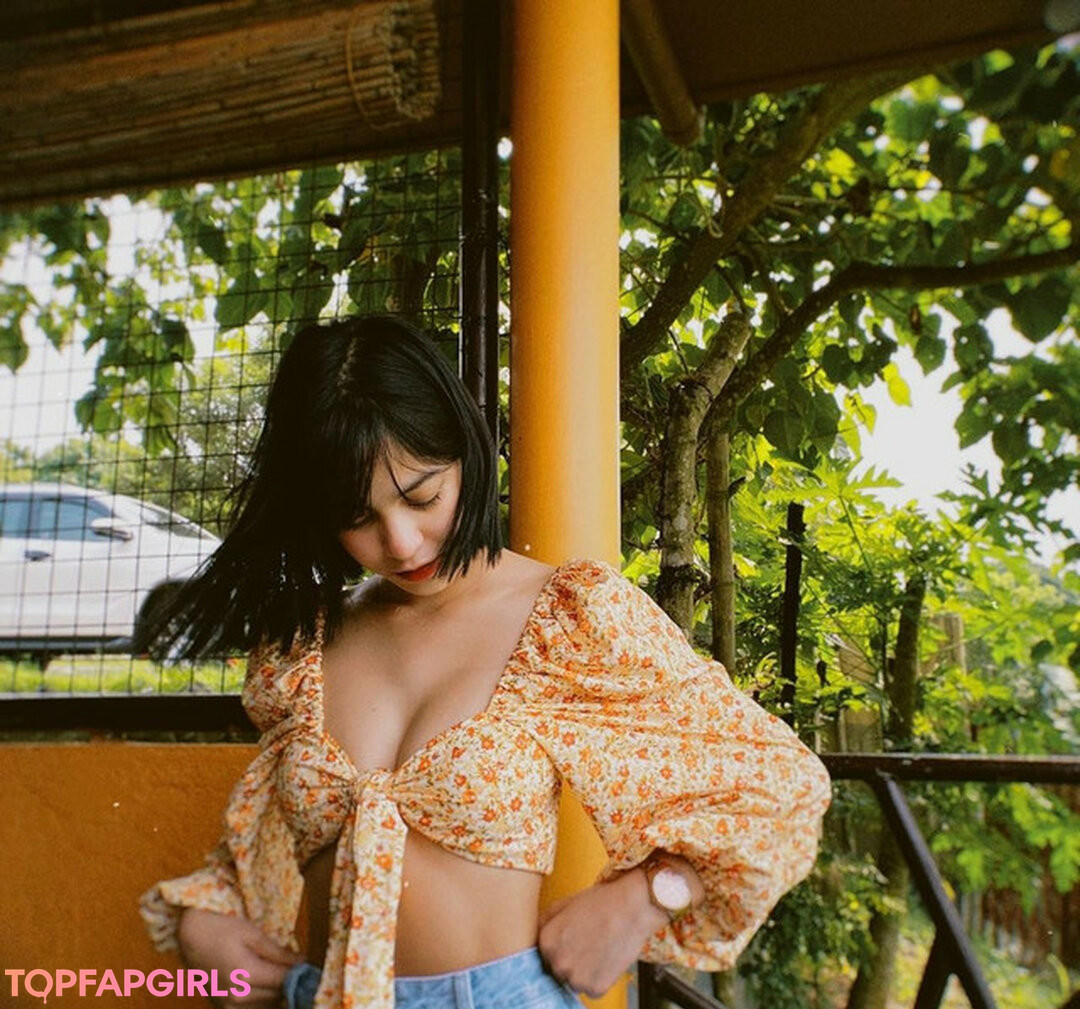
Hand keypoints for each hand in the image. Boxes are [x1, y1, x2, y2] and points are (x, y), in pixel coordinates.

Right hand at [177, 907, 302, 1007]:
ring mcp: (228, 1005)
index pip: (284, 981)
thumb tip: (303, 962)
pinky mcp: (223, 1007)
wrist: (191, 936)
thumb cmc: (223, 929)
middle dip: (290, 983)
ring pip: (266, 1005)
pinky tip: (264, 984)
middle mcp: (238, 996)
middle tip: (297, 968)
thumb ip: (279, 953)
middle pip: (277, 996)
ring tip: (280, 974)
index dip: (301, 974)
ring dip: (276, 994)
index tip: (311, 967)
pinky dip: (262, 1000)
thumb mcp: (253, 934)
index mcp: (247, 975)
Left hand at [537, 870, 665, 998]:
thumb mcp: (563, 904)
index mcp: (546, 942)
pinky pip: (593, 990)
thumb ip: (544, 922)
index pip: (545, 955)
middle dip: (570, 961)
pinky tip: (607, 958)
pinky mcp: (597, 988)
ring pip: (575, 982)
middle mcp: (558, 963)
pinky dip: (599, 979)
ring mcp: (577, 978)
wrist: (632, 906)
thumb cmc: (600, 902)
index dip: (561, 946)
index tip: (573, 939)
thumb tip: (534, 935)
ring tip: (598, 949)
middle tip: (588, 943)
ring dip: (584, 973)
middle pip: (559, 971)